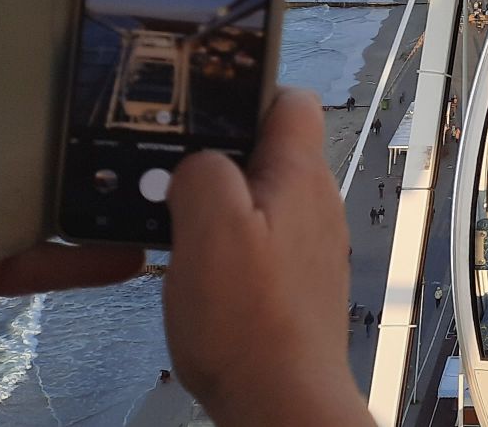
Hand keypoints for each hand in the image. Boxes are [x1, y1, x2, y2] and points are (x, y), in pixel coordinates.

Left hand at [0, 49, 142, 426]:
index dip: (18, 63)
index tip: (75, 36)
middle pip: (26, 139)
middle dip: (77, 120)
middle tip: (140, 101)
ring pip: (50, 196)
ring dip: (96, 186)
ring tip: (152, 173)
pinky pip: (48, 262)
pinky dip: (89, 259)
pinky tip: (130, 251)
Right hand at [164, 87, 369, 426]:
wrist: (281, 401)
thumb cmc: (252, 325)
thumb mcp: (208, 228)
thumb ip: (201, 172)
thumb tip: (197, 158)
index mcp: (301, 174)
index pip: (289, 97)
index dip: (245, 91)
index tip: (201, 106)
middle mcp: (314, 202)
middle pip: (266, 149)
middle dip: (217, 158)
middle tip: (173, 181)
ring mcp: (308, 242)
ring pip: (258, 197)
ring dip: (217, 207)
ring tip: (179, 231)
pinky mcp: (294, 279)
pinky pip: (258, 241)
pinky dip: (227, 246)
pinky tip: (200, 272)